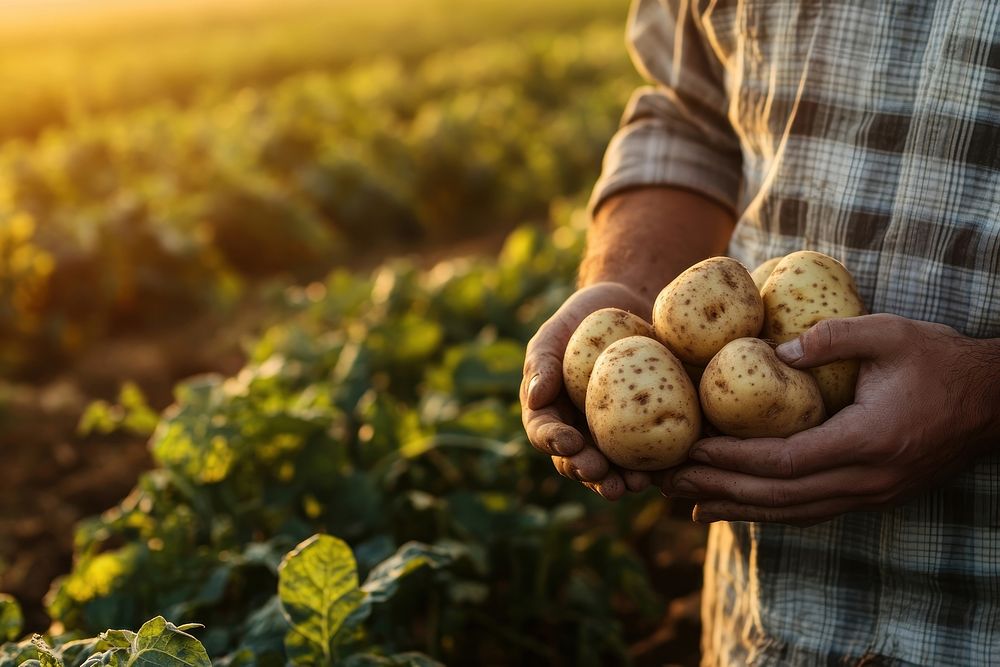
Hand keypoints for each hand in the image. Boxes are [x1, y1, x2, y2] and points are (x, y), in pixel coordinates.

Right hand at [521, 281, 657, 499]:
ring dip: (621, 480)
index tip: (569, 442)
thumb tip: (534, 398)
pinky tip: (669, 473)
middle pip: (578, 460)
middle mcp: (579, 431)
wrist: (632, 308)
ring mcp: (613, 436)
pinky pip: (651, 455)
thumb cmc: (582, 319)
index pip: (544, 432)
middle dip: (588, 472)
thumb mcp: (556, 333)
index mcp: (551, 412)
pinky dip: (659, 469)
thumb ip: (542, 362)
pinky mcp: (647, 433)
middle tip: (600, 474)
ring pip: (613, 468)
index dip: (554, 441)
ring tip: (634, 485)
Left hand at [661, 314, 999, 524]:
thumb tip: (770, 355)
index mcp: (868, 440)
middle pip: (779, 495)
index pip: (784, 460)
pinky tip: (740, 508)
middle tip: (669, 482)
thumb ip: (831, 338)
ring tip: (688, 503)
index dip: (732, 460)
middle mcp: (867, 479)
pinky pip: (811, 510)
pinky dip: (770, 511)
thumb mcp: (891, 334)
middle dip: (720, 490)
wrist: (996, 402)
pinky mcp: (873, 495)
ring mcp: (871, 494)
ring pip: (793, 512)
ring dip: (739, 509)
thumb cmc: (942, 361)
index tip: (690, 451)